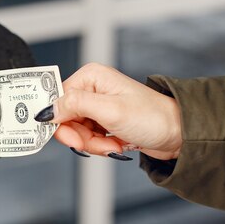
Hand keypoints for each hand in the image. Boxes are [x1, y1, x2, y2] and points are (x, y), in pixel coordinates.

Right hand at [35, 63, 181, 160]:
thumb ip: (74, 105)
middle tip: (100, 143)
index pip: (57, 100)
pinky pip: (88, 138)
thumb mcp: (110, 110)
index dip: (61, 122)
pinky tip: (116, 144)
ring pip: (77, 132)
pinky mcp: (104, 122)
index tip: (73, 139)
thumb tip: (46, 109)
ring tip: (114, 143)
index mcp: (90, 77)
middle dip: (82, 137)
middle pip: (65, 119)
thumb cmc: (152, 117)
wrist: (178, 134)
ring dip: (94, 144)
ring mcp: (98, 107)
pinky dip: (100, 146)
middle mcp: (92, 89)